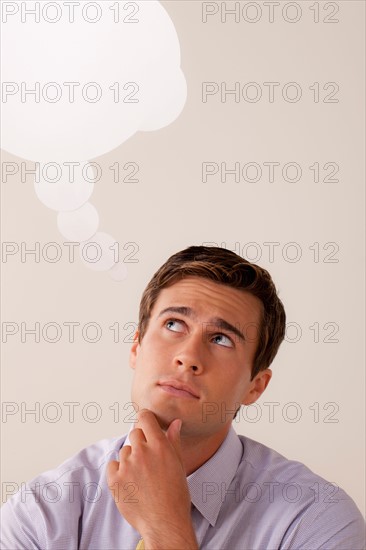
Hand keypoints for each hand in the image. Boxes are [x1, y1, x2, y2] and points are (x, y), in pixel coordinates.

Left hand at [107, 409, 197, 548]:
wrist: (165, 523)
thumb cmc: (175, 495)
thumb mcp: (179, 464)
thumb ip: (173, 440)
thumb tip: (175, 423)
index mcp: (159, 445)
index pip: (145, 417)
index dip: (145, 419)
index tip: (146, 425)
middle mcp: (142, 452)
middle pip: (134, 433)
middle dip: (140, 441)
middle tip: (148, 458)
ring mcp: (127, 466)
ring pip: (124, 451)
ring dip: (131, 458)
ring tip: (142, 476)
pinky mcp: (115, 480)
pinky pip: (112, 465)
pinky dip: (118, 471)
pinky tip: (130, 482)